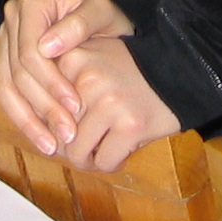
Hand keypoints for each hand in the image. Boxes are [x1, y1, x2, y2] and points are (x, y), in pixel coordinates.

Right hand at [0, 0, 131, 154]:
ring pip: (7, 87)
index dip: (51, 83)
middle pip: (17, 73)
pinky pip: (7, 94)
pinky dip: (23, 119)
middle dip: (43, 107)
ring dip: (29, 121)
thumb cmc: (106, 18)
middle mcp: (12, 19)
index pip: (30, 52)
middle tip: (68, 133)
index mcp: (31, 2)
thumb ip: (80, 24)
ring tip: (52, 146)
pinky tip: (43, 139)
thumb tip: (47, 47)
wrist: (104, 24)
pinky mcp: (8, 62)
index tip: (75, 106)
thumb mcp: (103, 12)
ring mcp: (7, 41)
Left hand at [50, 37, 181, 171]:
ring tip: (102, 148)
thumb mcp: (93, 57)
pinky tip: (122, 149)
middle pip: (57, 131)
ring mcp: (109, 102)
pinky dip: (110, 163)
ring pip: (76, 152)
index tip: (67, 124)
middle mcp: (88, 77)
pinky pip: (103, 162)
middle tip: (88, 141)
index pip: (42, 105)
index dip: (53, 121)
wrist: (182, 70)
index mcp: (73, 58)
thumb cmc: (130, 70)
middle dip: (70, 143)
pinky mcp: (130, 126)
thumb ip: (62, 81)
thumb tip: (40, 130)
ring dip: (88, 158)